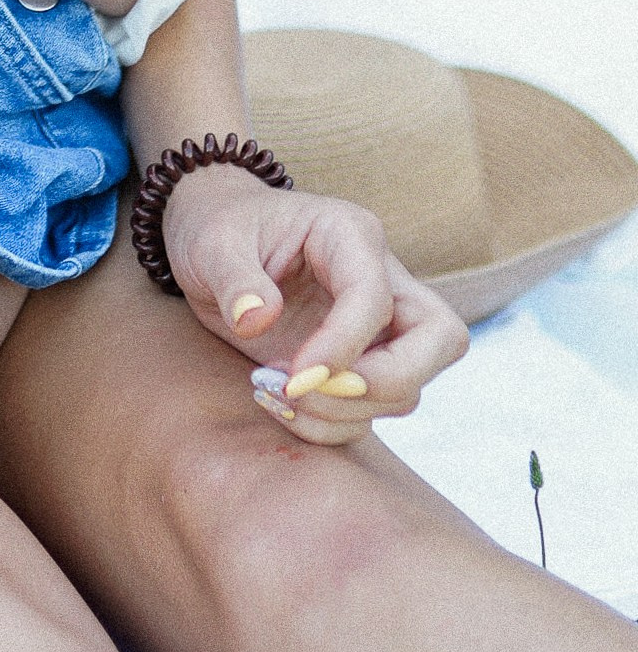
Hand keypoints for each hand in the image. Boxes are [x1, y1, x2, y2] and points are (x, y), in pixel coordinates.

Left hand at [163, 160, 468, 438]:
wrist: (214, 237)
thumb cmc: (217, 227)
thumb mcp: (211, 243)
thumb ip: (233, 279)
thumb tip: (257, 321)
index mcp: (350, 235)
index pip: (377, 297)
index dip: (344, 345)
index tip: (292, 379)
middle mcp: (383, 279)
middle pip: (440, 339)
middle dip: (385, 381)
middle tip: (305, 389)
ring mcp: (379, 326)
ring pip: (410, 385)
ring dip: (347, 409)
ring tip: (274, 393)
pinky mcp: (360, 362)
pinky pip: (374, 409)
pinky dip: (333, 423)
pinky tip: (282, 406)